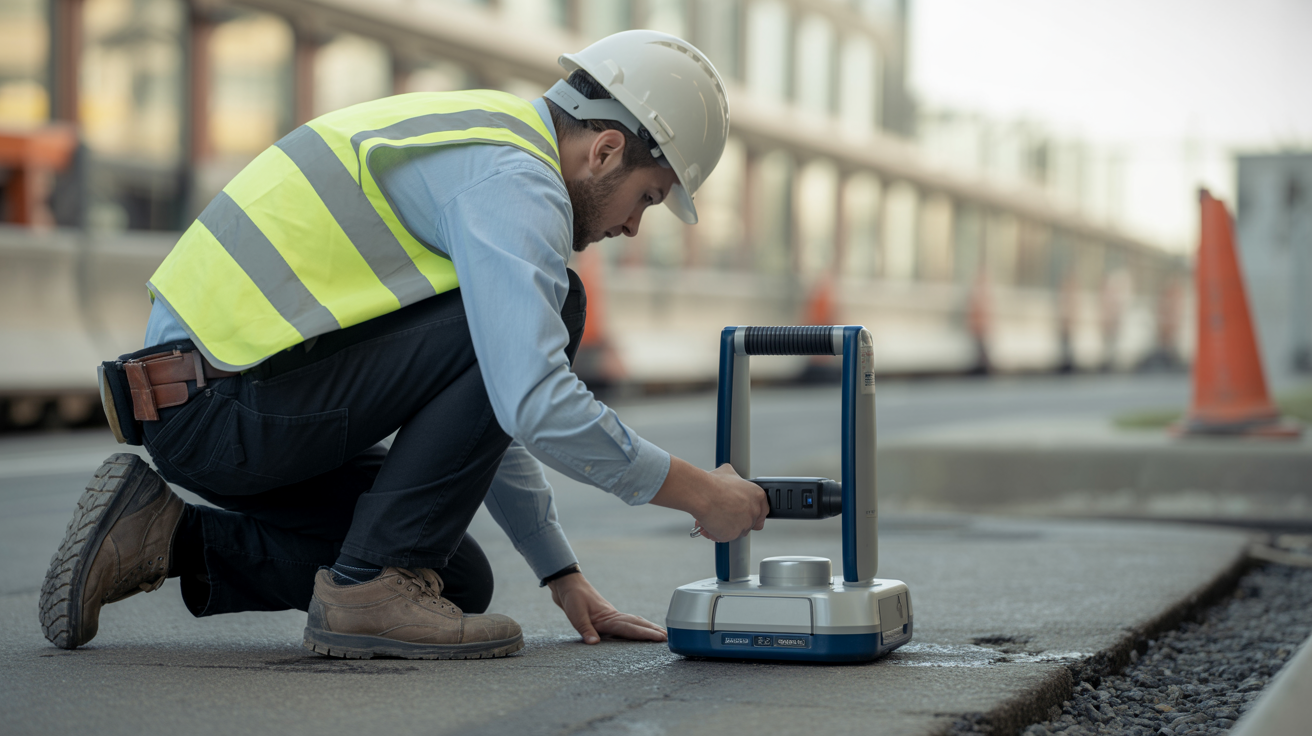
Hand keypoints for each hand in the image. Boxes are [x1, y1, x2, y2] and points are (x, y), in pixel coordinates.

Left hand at [547, 573, 666, 644]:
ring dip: (646, 627)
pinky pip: (625, 623)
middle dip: (652, 631)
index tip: (660, 638)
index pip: (630, 628)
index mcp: (608, 617)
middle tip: (667, 638)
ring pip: (633, 622)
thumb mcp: (575, 615)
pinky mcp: (605, 615)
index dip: (646, 634)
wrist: (567, 583)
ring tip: (659, 633)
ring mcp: (610, 615)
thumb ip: (586, 629)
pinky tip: (636, 629)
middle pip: (637, 624)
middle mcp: (613, 616)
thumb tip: (594, 643)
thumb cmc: (572, 598)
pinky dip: (635, 626)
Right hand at [650, 457, 767, 542]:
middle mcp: (754, 511)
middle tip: (722, 513)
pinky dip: (714, 533)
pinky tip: (707, 524)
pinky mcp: (733, 535)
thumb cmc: (713, 484)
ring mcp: (745, 524)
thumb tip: (732, 478)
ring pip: (736, 531)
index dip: (750, 512)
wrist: (703, 494)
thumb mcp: (728, 472)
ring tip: (711, 517)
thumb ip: (736, 479)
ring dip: (724, 527)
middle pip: (748, 522)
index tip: (741, 512)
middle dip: (735, 520)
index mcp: (758, 496)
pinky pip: (724, 537)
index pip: (762, 510)